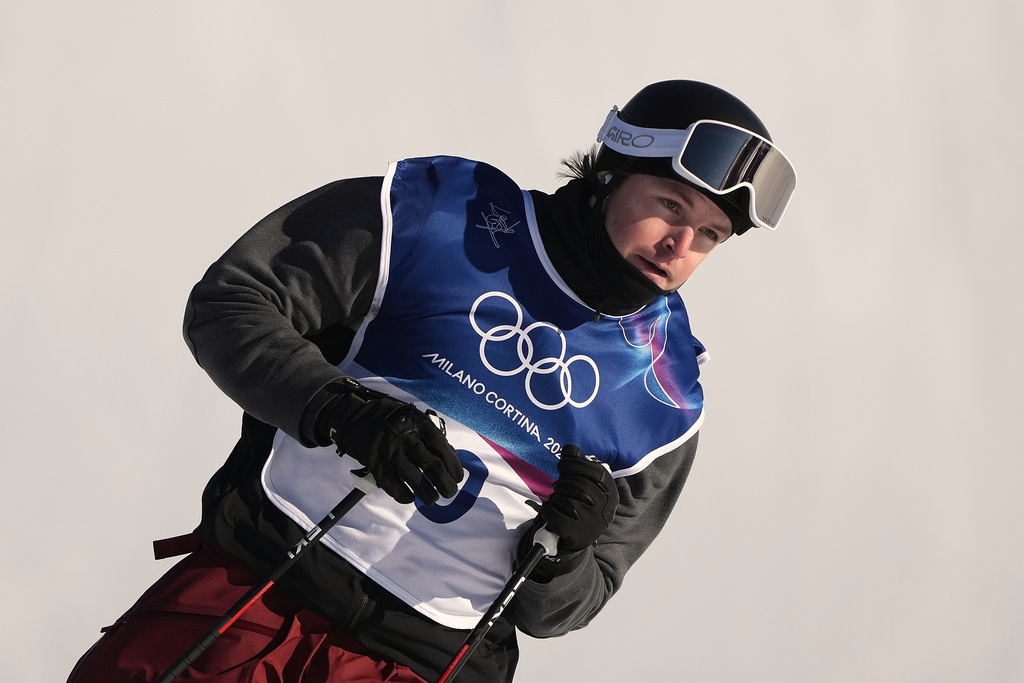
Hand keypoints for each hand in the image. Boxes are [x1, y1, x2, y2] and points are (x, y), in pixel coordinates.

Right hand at [320, 379, 462, 504]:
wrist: (355, 416)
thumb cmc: (391, 419)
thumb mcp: (411, 417)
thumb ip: (428, 434)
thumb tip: (449, 458)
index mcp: (417, 421)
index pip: (440, 445)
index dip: (453, 464)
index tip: (458, 477)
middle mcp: (404, 435)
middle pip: (430, 464)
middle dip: (444, 483)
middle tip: (450, 493)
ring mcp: (388, 449)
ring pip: (412, 477)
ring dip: (426, 493)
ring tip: (432, 500)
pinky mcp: (373, 461)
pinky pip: (390, 482)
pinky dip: (401, 494)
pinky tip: (409, 498)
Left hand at [540, 445, 617, 553]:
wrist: (580, 536)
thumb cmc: (582, 503)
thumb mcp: (588, 484)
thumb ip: (578, 464)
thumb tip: (570, 448)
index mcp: (610, 492)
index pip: (595, 471)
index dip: (575, 464)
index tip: (562, 465)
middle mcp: (604, 507)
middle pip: (577, 484)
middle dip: (562, 482)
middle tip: (557, 486)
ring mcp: (590, 522)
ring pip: (563, 498)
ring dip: (555, 496)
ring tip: (557, 499)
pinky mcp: (574, 533)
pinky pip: (553, 512)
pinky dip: (547, 508)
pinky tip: (551, 510)